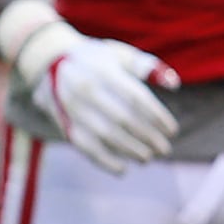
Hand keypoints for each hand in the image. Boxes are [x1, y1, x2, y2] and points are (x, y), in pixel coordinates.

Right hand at [0, 0, 180, 171]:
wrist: (49, 63)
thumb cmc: (97, 60)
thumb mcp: (119, 54)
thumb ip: (147, 65)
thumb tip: (174, 84)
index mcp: (104, 70)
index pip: (135, 97)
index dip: (156, 116)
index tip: (173, 130)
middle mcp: (86, 88)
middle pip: (122, 118)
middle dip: (147, 137)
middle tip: (164, 149)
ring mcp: (72, 107)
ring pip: (105, 135)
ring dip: (130, 150)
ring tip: (148, 158)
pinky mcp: (64, 123)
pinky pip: (85, 146)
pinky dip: (104, 161)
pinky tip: (122, 169)